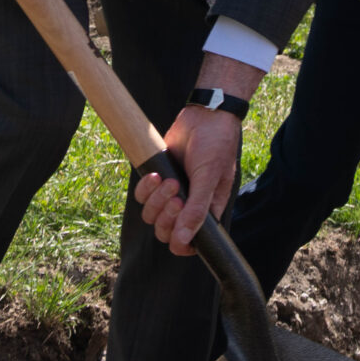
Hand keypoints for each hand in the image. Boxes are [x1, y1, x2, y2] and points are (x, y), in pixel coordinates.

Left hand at [135, 106, 240, 256]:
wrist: (204, 116)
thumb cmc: (216, 145)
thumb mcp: (210, 178)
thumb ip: (197, 210)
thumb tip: (185, 241)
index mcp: (208, 210)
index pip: (189, 243)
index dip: (179, 243)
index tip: (176, 232)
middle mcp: (189, 205)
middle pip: (165, 230)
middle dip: (167, 217)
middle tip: (176, 196)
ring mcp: (172, 193)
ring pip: (151, 215)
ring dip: (157, 200)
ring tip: (169, 180)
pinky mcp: (158, 180)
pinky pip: (143, 196)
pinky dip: (146, 189)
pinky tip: (157, 175)